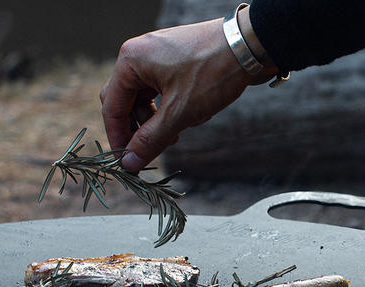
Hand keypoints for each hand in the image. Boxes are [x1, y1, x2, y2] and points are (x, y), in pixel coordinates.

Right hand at [100, 12, 276, 170]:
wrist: (252, 45)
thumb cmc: (212, 74)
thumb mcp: (178, 113)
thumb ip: (150, 140)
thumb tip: (129, 163)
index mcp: (131, 61)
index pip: (112, 107)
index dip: (118, 138)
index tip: (126, 162)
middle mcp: (138, 55)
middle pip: (125, 102)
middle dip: (139, 128)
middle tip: (152, 148)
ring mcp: (156, 56)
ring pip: (144, 99)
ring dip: (157, 121)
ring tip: (177, 135)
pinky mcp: (172, 60)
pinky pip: (160, 91)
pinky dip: (170, 108)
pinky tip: (190, 116)